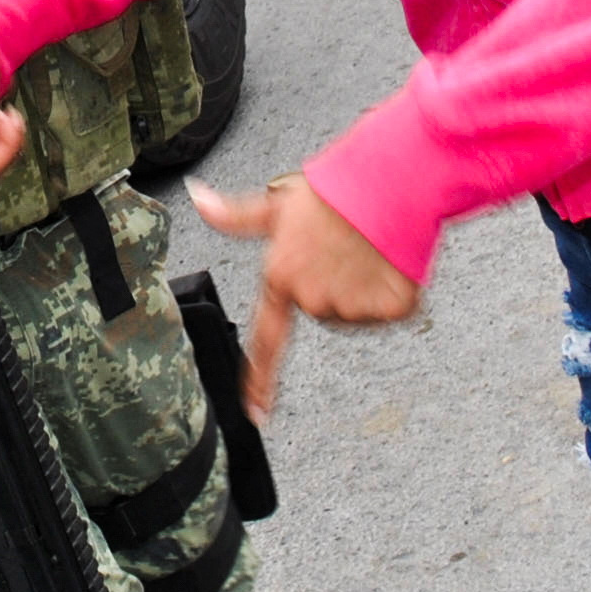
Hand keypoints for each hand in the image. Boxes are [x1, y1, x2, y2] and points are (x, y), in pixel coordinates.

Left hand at [184, 173, 418, 416]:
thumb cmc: (333, 189)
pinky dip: (392, 292)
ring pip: (354, 312)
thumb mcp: (277, 203)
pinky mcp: (393, 309)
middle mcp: (314, 299)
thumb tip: (198, 198)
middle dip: (329, 284)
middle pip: (320, 310)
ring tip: (364, 249)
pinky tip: (387, 261)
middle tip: (340, 248)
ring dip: (360, 288)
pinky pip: (388, 312)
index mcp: (281, 277)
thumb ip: (234, 216)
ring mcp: (353, 307)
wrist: (390, 178)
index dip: (259, 380)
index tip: (255, 413)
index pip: (265, 341)